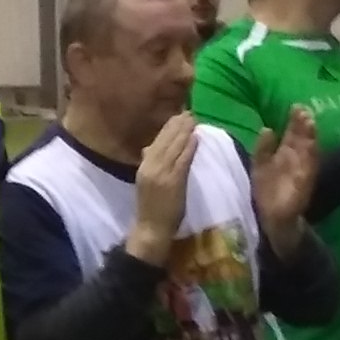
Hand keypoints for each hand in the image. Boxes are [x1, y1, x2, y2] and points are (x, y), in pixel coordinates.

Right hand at [127, 113, 201, 260]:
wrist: (151, 228)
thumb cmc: (150, 207)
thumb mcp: (145, 181)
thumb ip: (148, 164)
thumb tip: (148, 147)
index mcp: (144, 166)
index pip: (157, 141)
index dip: (168, 127)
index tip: (178, 114)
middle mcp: (151, 167)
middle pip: (165, 141)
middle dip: (177, 125)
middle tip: (189, 111)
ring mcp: (163, 174)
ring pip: (174, 147)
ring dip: (185, 132)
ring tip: (193, 119)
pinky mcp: (174, 182)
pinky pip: (183, 160)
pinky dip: (189, 148)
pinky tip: (195, 138)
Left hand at [251, 108, 321, 240]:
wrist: (272, 218)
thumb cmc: (266, 191)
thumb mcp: (260, 165)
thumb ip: (263, 148)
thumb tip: (267, 128)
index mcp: (285, 154)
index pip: (292, 134)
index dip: (294, 121)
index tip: (296, 107)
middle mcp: (296, 160)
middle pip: (301, 139)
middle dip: (303, 125)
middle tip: (304, 110)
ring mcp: (301, 171)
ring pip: (307, 151)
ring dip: (309, 138)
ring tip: (309, 122)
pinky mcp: (303, 184)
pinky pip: (308, 170)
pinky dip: (310, 159)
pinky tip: (311, 147)